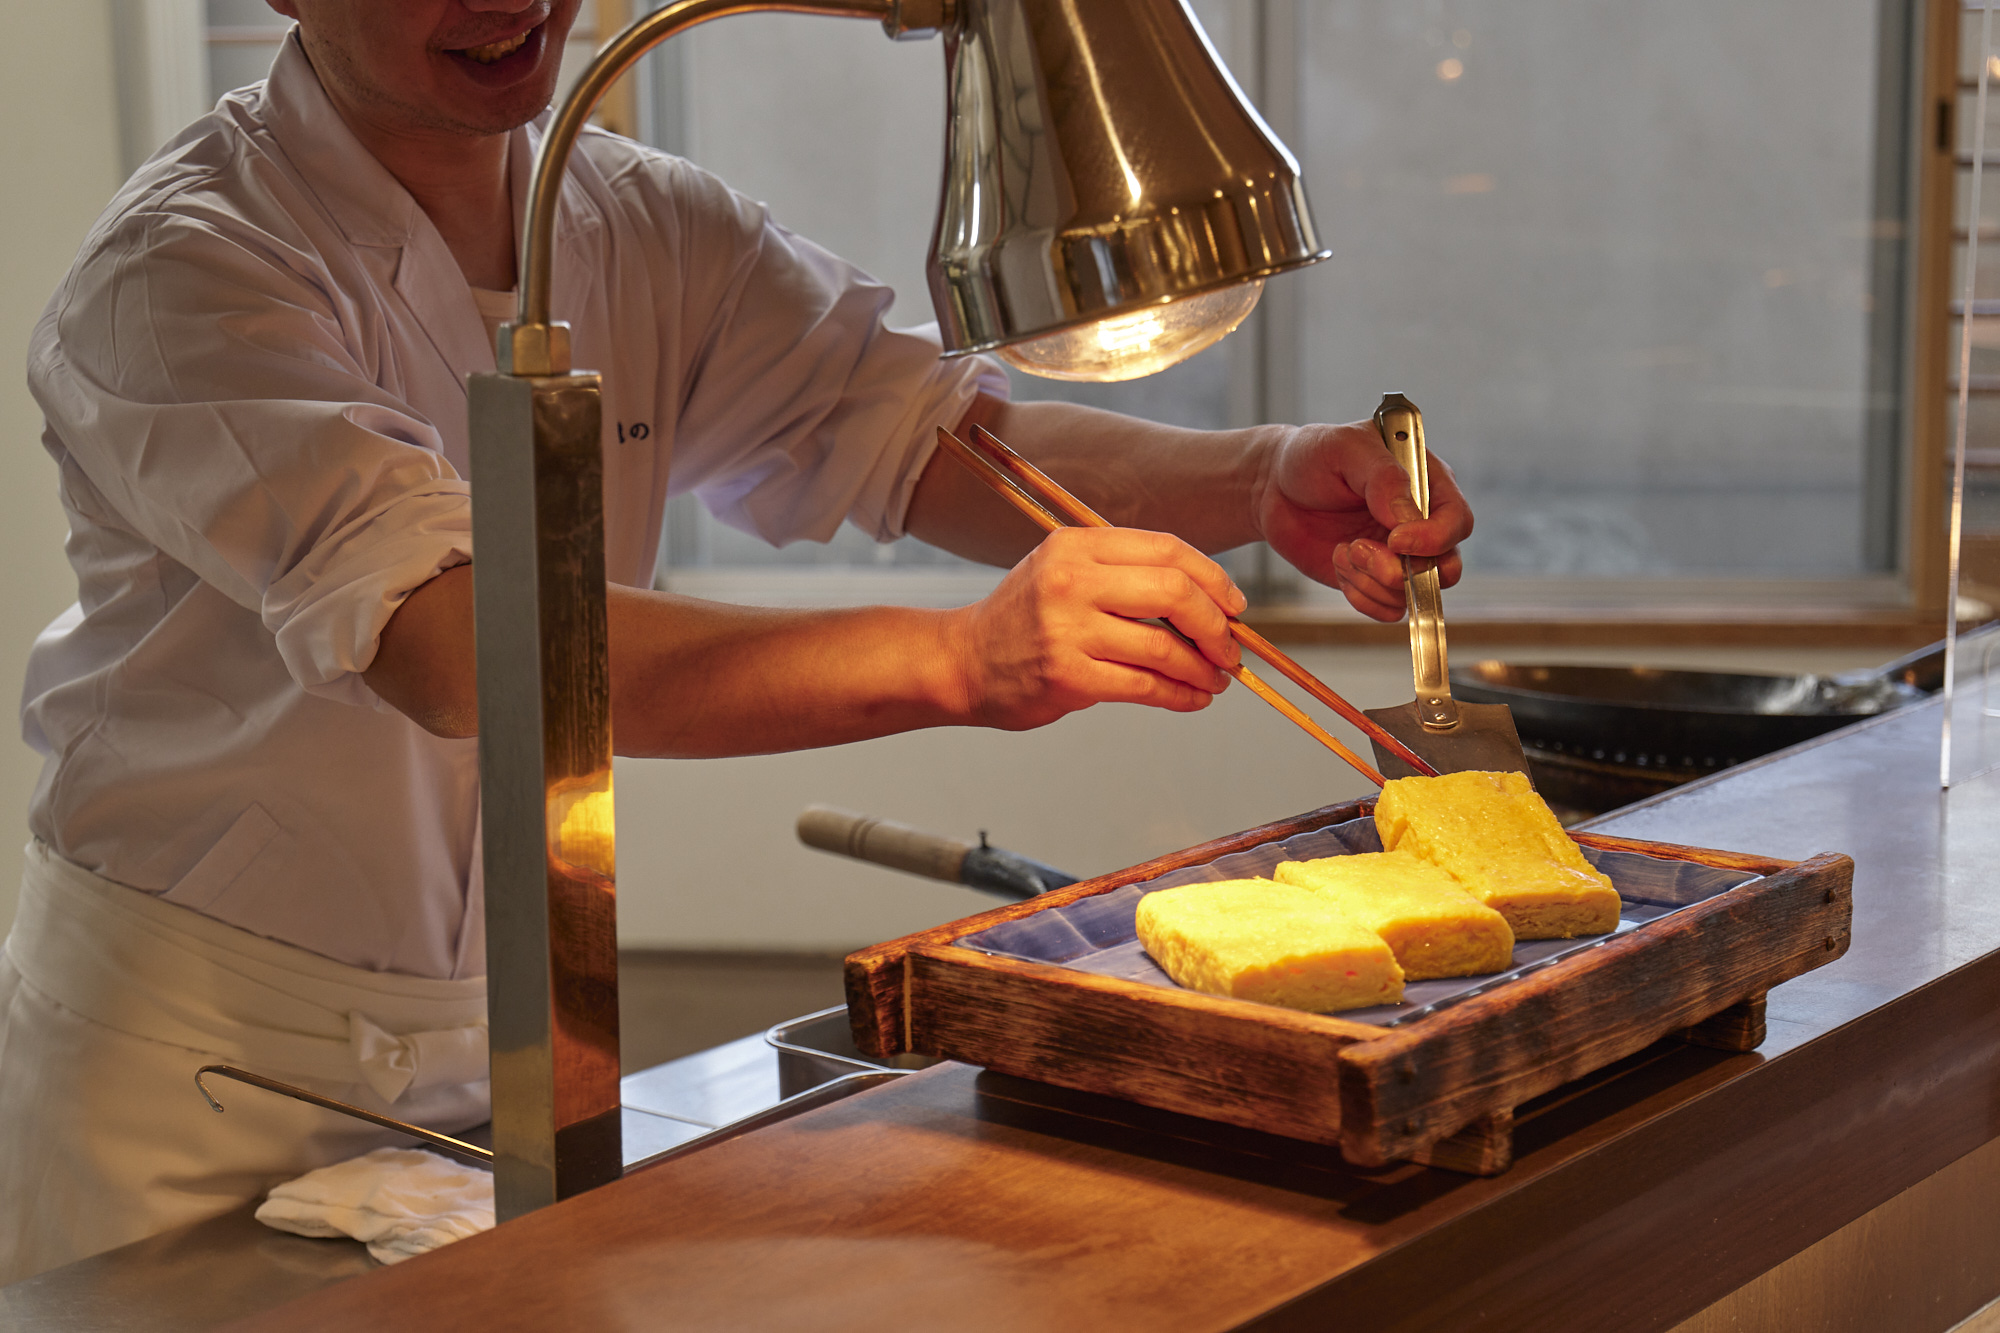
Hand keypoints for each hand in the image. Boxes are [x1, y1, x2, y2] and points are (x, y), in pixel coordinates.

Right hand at [942, 526, 1246, 729]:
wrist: (963, 662)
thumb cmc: (1025, 619)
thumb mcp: (1064, 572)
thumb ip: (1123, 574)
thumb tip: (1208, 600)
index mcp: (1077, 545)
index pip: (1167, 550)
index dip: (1213, 578)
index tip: (1234, 605)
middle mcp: (1071, 581)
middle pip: (1174, 592)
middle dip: (1216, 624)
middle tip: (1229, 648)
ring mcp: (1067, 629)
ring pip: (1164, 646)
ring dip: (1202, 668)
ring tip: (1216, 679)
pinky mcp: (1067, 676)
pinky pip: (1143, 687)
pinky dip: (1179, 695)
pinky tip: (1193, 698)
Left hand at [1255, 421, 1473, 621]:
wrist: (1273, 486)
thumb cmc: (1313, 456)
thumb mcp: (1345, 448)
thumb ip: (1382, 476)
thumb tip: (1409, 518)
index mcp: (1428, 482)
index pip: (1457, 521)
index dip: (1435, 538)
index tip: (1396, 539)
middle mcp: (1421, 524)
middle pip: (1447, 567)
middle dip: (1405, 571)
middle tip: (1360, 549)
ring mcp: (1399, 556)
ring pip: (1413, 593)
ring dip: (1372, 580)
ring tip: (1343, 548)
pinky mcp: (1374, 579)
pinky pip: (1387, 608)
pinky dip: (1361, 595)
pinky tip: (1339, 562)